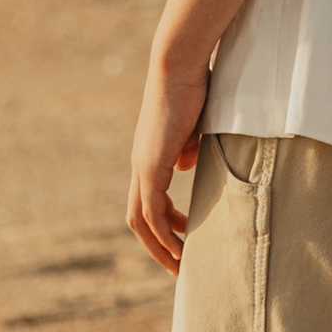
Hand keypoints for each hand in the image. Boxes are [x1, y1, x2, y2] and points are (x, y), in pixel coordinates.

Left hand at [128, 51, 208, 274]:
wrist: (181, 66)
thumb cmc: (193, 87)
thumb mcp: (194, 127)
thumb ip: (187, 149)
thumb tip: (184, 167)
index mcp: (150, 157)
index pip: (148, 202)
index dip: (164, 225)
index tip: (185, 239)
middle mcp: (140, 165)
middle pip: (137, 219)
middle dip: (157, 246)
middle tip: (178, 265)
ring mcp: (143, 166)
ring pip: (141, 220)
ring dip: (160, 245)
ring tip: (181, 264)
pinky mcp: (151, 165)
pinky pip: (152, 211)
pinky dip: (164, 232)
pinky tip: (180, 245)